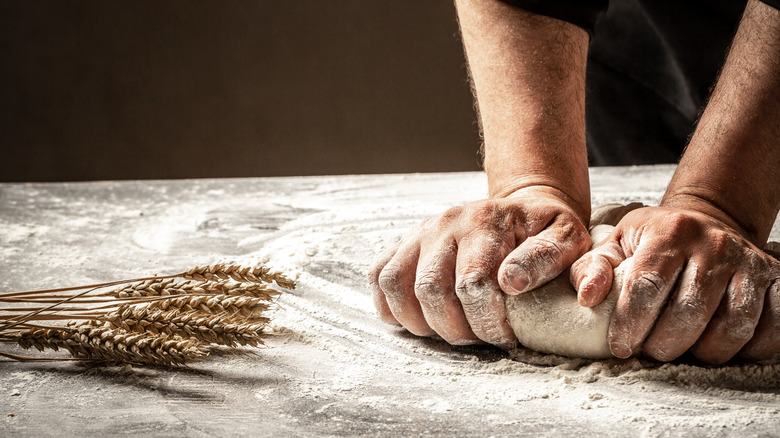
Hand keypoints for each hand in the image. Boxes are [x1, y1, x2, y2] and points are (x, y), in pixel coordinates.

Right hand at [368, 186, 590, 348]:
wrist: (524, 207)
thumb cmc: (546, 231)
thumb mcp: (568, 238)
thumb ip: (548, 258)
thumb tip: (511, 282)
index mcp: (486, 221)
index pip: (471, 284)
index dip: (486, 322)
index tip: (506, 336)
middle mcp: (447, 223)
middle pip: (430, 290)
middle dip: (456, 329)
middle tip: (481, 337)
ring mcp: (421, 232)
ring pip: (397, 285)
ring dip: (421, 321)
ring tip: (452, 329)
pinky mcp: (406, 243)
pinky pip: (380, 275)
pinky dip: (391, 305)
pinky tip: (420, 318)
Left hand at [570, 206, 779, 362]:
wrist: (707, 222)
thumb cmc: (654, 241)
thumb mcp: (617, 244)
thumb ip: (593, 268)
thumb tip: (585, 297)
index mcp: (669, 232)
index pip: (647, 286)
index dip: (630, 323)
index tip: (620, 347)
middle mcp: (713, 244)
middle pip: (689, 311)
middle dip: (665, 344)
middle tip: (652, 352)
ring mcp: (749, 262)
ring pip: (732, 326)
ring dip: (705, 351)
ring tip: (684, 350)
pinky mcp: (778, 279)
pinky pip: (772, 328)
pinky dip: (748, 349)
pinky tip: (721, 345)